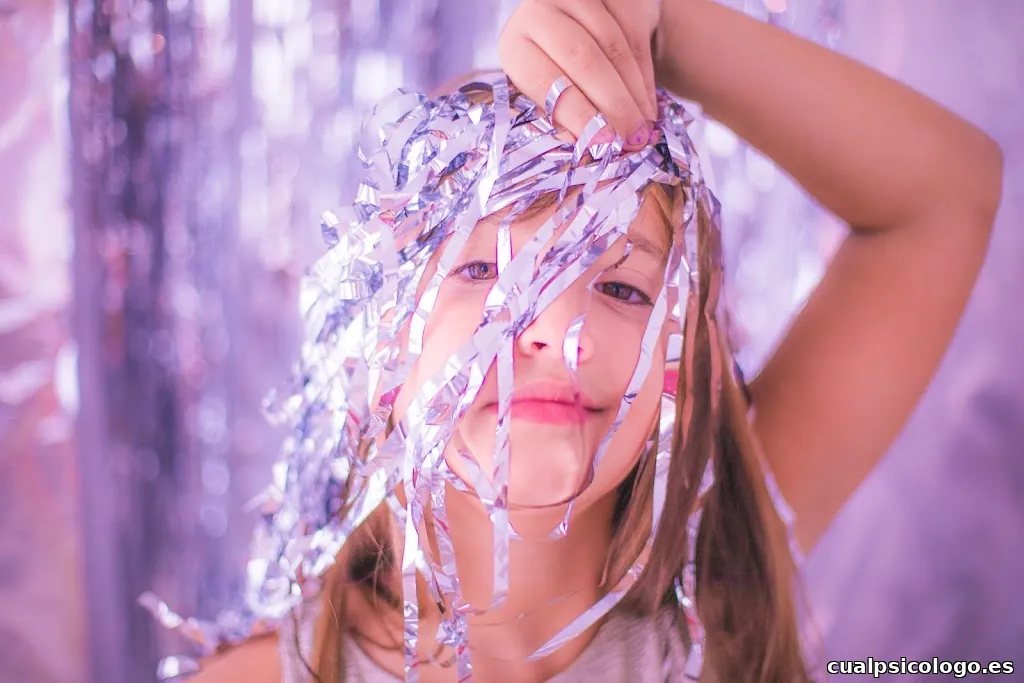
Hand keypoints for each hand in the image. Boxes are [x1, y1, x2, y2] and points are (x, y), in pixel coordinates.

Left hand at [498, 0, 660, 150]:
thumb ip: (564, 117)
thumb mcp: (547, 93)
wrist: (571, 24)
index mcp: (516, 46)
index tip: (604, 142)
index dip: (578, 114)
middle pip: (583, 59)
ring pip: (614, 46)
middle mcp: (539, 11)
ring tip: (644, 124)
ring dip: (633, 92)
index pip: (545, 81)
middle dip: (614, 105)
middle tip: (633, 138)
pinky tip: (647, 103)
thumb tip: (594, 145)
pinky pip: (633, 35)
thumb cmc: (555, 69)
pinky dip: (644, 74)